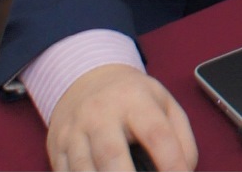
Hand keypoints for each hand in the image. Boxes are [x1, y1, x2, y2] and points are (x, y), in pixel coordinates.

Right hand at [46, 64, 196, 170]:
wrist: (87, 78)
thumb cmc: (132, 97)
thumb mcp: (163, 103)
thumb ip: (181, 137)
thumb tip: (185, 170)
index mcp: (134, 99)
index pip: (156, 134)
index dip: (171, 162)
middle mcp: (100, 113)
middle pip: (112, 154)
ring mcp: (74, 130)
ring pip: (84, 168)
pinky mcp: (56, 147)